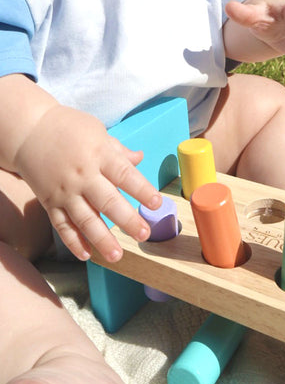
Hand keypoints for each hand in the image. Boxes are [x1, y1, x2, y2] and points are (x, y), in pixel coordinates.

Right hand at [14, 105, 162, 261]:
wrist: (28, 130)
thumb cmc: (69, 128)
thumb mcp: (98, 132)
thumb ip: (119, 150)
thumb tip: (140, 158)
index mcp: (99, 155)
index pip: (124, 175)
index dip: (142, 190)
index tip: (157, 203)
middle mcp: (82, 175)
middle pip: (107, 201)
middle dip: (127, 220)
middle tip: (144, 234)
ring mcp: (65, 191)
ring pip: (85, 219)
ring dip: (102, 239)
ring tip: (118, 256)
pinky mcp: (49, 202)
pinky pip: (62, 225)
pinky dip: (73, 242)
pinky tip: (87, 255)